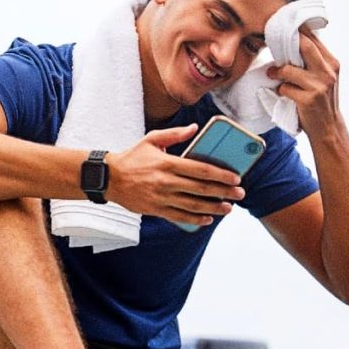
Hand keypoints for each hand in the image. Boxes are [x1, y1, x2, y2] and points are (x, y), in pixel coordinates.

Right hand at [104, 124, 244, 224]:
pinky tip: (207, 219)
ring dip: (213, 208)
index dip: (221, 174)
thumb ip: (174, 135)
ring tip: (228, 208)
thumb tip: (195, 128)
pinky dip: (195, 220)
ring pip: (193, 205)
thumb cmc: (132, 157)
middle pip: (201, 188)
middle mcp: (165, 181)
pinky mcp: (155, 209)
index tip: (236, 177)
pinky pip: (179, 217)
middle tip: (240, 193)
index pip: (200, 169)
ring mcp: (160, 197)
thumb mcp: (151, 139)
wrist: (108, 178)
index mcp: (167, 162)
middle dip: (224, 192)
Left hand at [266, 28, 341, 138]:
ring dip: (277, 72)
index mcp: (332, 63)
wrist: (328, 127)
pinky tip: (283, 93)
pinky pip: (285, 88)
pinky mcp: (308, 99)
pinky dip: (280, 89)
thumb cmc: (322, 101)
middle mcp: (328, 72)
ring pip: (289, 69)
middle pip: (304, 46)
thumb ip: (314, 61)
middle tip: (271, 45)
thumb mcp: (324, 78)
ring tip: (273, 74)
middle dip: (285, 44)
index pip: (314, 39)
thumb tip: (294, 41)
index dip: (297, 31)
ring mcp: (319, 86)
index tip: (281, 28)